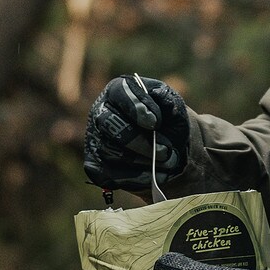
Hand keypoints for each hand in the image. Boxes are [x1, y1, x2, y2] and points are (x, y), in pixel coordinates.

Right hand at [85, 75, 189, 191]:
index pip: (121, 93)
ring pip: (111, 152)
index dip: (137, 107)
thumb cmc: (168, 122)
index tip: (155, 123)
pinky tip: (154, 176)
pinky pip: (109, 174)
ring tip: (167, 163)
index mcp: (119, 91)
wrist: (167, 148)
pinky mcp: (96, 165)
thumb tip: (159, 94)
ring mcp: (96, 140)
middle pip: (110, 124)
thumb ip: (169, 100)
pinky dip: (134, 178)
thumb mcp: (174, 108)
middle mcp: (101, 113)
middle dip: (140, 141)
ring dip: (142, 161)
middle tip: (165, 152)